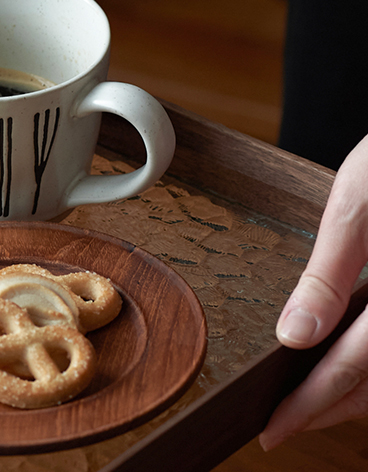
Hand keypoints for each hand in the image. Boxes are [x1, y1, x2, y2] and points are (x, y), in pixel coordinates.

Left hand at [260, 134, 367, 448]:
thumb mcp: (358, 204)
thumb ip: (329, 272)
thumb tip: (294, 334)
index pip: (360, 363)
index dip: (314, 401)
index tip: (273, 426)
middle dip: (332, 409)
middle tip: (283, 425)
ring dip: (358, 397)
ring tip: (310, 404)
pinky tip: (350, 368)